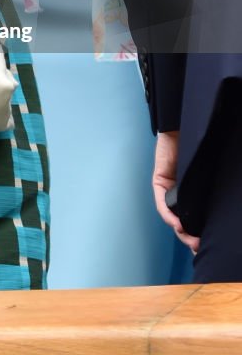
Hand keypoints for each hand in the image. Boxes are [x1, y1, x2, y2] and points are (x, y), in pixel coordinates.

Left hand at [153, 130, 199, 253]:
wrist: (182, 130)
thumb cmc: (196, 151)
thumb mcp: (204, 177)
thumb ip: (207, 194)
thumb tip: (217, 213)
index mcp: (190, 195)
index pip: (193, 220)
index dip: (199, 234)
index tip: (207, 246)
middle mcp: (178, 194)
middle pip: (182, 223)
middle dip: (190, 238)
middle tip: (200, 247)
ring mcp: (168, 190)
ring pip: (172, 217)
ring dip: (181, 232)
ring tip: (192, 241)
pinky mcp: (159, 182)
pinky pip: (163, 203)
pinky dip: (169, 215)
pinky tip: (178, 224)